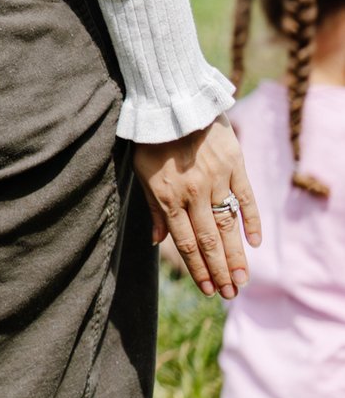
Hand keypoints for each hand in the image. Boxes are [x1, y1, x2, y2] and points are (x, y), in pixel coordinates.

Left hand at [136, 118, 259, 297]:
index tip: (208, 289)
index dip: (197, 267)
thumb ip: (153, 209)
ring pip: (229, 225)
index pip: (186, 241)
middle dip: (219, 270)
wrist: (172, 102)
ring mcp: (216, 179)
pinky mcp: (234, 165)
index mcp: (168, 197)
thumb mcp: (142, 174)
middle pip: (210, 240)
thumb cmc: (151, 140)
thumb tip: (156, 241)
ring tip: (242, 280)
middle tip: (230, 295)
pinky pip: (246, 198)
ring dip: (236, 255)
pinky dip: (252, 221)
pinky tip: (254, 243)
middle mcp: (194, 192)